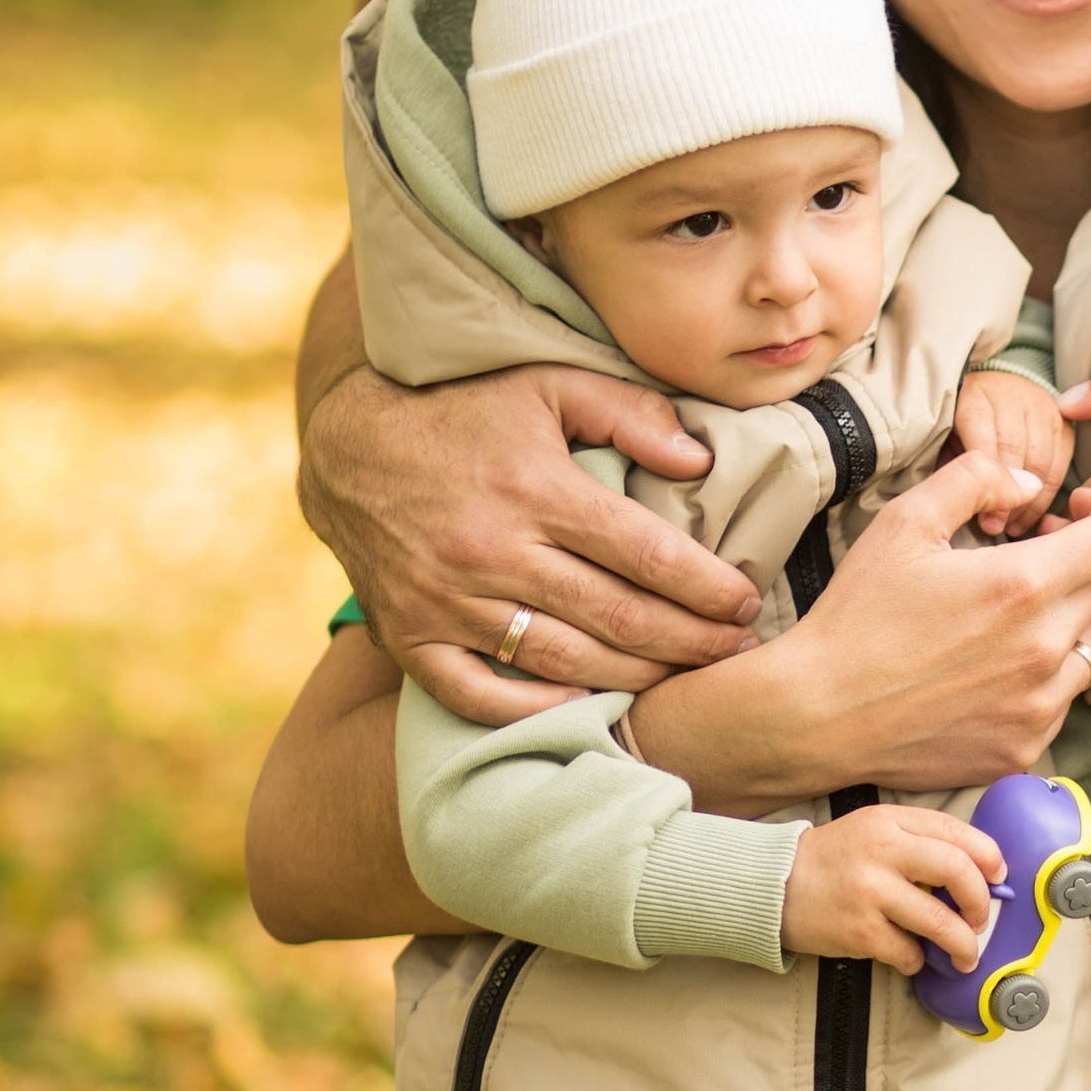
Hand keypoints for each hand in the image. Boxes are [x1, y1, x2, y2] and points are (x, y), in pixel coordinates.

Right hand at [298, 359, 758, 729]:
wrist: (346, 444)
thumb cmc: (463, 410)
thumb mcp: (547, 382)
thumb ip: (628, 412)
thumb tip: (699, 462)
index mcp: (535, 489)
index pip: (644, 553)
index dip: (705, 587)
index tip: (745, 604)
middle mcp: (492, 551)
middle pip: (615, 616)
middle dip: (689, 641)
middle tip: (735, 651)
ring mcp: (446, 600)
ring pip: (561, 659)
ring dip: (632, 676)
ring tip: (682, 678)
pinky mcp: (409, 636)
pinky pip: (477, 693)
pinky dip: (533, 707)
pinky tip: (583, 702)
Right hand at [626, 450, 1090, 809]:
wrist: (821, 712)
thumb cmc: (859, 613)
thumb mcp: (905, 521)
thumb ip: (977, 478)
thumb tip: (1030, 483)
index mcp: (1024, 585)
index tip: (1072, 515)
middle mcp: (1045, 649)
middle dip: (1079, 564)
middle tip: (1027, 560)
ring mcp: (1039, 706)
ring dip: (1069, 622)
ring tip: (1013, 615)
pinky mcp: (1026, 747)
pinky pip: (1064, 700)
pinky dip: (1045, 677)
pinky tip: (995, 666)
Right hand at [781, 803, 1003, 972]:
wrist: (773, 885)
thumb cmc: (832, 859)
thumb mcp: (873, 829)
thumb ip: (918, 839)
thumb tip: (975, 872)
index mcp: (890, 821)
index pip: (957, 834)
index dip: (989, 858)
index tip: (997, 877)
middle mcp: (882, 852)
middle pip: (957, 872)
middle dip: (980, 902)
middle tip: (980, 919)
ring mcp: (870, 893)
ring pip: (940, 922)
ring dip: (962, 944)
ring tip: (964, 954)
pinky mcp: (858, 931)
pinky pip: (908, 953)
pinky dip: (917, 960)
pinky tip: (910, 956)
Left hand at [950, 368, 1072, 535]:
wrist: (995, 390)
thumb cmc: (962, 425)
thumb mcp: (945, 438)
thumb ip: (951, 466)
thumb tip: (955, 509)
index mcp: (975, 398)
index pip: (984, 442)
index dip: (985, 484)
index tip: (984, 520)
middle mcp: (1012, 397)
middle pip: (1014, 450)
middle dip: (1007, 496)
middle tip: (997, 528)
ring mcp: (1042, 408)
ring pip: (1041, 460)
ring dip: (1029, 501)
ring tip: (1014, 528)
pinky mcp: (1063, 424)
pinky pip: (1061, 464)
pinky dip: (1049, 495)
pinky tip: (1032, 516)